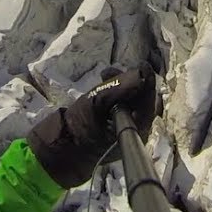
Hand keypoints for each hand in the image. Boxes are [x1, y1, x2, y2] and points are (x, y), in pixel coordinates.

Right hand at [28, 62, 158, 187]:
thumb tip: (139, 74)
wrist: (63, 147)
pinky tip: (105, 86)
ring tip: (104, 75)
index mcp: (135, 130)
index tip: (142, 64)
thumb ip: (119, 88)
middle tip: (111, 72)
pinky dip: (119, 95)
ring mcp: (130, 132)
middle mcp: (138, 133)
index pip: (149, 102)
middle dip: (132, 82)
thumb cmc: (77, 126)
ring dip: (123, 86)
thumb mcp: (96, 102)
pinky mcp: (121, 129)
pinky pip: (128, 108)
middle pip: (145, 101)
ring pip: (136, 102)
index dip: (148, 81)